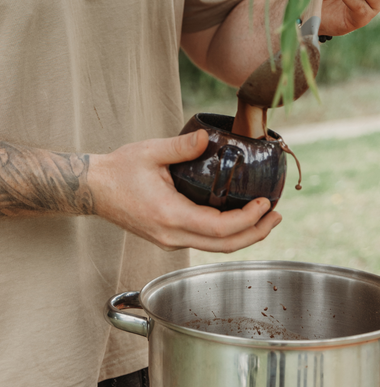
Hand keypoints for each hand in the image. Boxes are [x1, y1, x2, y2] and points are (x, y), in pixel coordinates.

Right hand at [88, 130, 281, 251]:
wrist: (95, 189)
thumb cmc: (119, 171)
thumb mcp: (150, 152)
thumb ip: (181, 146)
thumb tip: (207, 137)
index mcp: (169, 215)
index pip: (219, 229)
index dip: (248, 220)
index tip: (266, 204)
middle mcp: (171, 235)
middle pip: (224, 247)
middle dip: (255, 234)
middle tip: (276, 216)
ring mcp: (170, 240)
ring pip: (216, 248)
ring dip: (244, 236)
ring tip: (266, 219)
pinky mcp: (169, 237)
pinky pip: (205, 242)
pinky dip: (228, 235)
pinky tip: (239, 219)